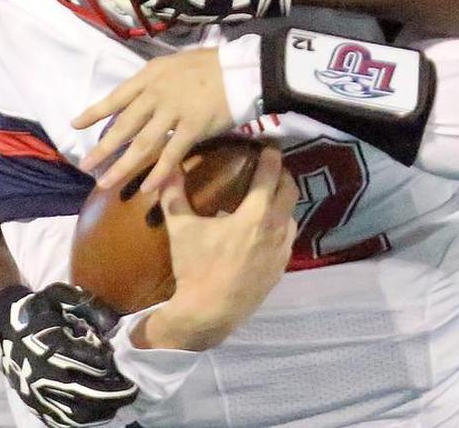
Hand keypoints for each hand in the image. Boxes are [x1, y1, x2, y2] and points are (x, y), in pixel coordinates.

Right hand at [0, 283, 136, 427]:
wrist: (3, 325)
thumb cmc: (38, 308)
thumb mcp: (63, 295)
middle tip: (132, 390)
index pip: (93, 364)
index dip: (111, 364)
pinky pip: (59, 419)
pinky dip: (81, 420)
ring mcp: (37, 391)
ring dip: (101, 410)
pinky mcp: (33, 401)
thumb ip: (90, 305)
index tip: (122, 362)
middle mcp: (45, 374)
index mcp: (54, 347)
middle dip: (114, 393)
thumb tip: (112, 324)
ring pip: (75, 412)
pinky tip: (97, 413)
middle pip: (87, 392)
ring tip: (119, 402)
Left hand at [73, 48, 233, 191]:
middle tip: (85, 165)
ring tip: (105, 183)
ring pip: (141, 144)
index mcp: (150, 76)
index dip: (94, 113)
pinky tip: (147, 187)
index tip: (75, 125)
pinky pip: (171, 154)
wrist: (243, 69)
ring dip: (122, 166)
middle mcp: (155, 95)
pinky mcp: (192, 128)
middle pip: (123, 126)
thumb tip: (142, 94)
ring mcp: (173, 112)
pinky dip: (159, 172)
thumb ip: (156, 79)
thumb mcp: (175, 63)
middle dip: (103, 148)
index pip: (115, 97)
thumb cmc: (212, 64)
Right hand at [133, 146, 297, 350]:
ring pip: (292, 214)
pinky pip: (288, 237)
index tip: (268, 145)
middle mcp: (276, 228)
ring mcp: (282, 249)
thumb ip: (174, 195)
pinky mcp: (282, 267)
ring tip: (269, 196)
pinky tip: (266, 228)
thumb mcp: (181, 229)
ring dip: (283, 201)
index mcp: (256, 214)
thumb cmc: (196, 268)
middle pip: (290, 190)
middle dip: (282, 174)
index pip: (270, 174)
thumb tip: (166, 168)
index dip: (271, 156)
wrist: (209, 312)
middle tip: (270, 167)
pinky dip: (281, 225)